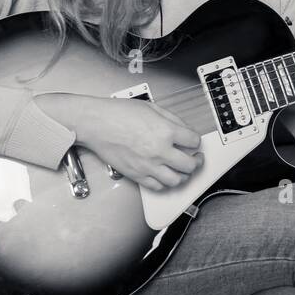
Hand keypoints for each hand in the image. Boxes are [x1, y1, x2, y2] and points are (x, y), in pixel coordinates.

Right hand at [38, 94, 203, 191]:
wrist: (97, 124)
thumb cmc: (119, 113)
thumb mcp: (152, 107)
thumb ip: (172, 119)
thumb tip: (185, 130)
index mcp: (166, 131)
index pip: (194, 141)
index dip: (196, 141)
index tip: (194, 141)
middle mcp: (160, 151)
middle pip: (190, 165)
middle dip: (197, 162)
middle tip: (196, 158)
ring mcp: (148, 165)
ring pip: (177, 180)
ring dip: (184, 176)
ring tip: (183, 170)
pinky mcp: (137, 175)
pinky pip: (158, 186)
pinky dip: (166, 183)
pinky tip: (166, 176)